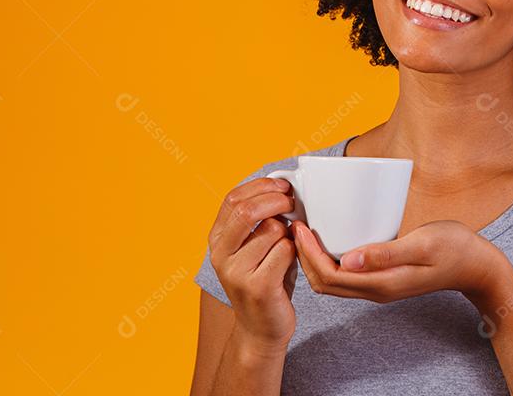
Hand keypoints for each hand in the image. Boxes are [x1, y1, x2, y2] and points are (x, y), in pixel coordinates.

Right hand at [207, 177, 300, 351]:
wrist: (262, 327)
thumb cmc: (266, 278)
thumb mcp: (255, 245)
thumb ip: (259, 219)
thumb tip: (283, 187)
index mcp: (217, 239)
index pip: (232, 198)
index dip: (260, 186)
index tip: (282, 185)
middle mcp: (220, 255)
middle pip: (247, 210)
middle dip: (276, 200)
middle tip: (292, 203)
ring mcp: (236, 272)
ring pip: (272, 230)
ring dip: (289, 232)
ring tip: (289, 246)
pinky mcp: (257, 287)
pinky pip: (285, 251)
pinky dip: (295, 251)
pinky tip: (291, 262)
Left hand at [292, 219, 504, 304]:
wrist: (477, 266)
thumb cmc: (454, 249)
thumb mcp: (423, 244)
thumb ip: (386, 253)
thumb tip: (349, 258)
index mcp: (382, 284)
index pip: (329, 275)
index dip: (307, 253)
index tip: (299, 226)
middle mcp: (375, 290)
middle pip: (324, 282)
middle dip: (302, 258)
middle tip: (294, 226)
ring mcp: (379, 287)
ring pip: (332, 281)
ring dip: (313, 259)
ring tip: (304, 230)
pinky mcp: (383, 279)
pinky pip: (345, 275)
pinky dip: (328, 259)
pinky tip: (328, 238)